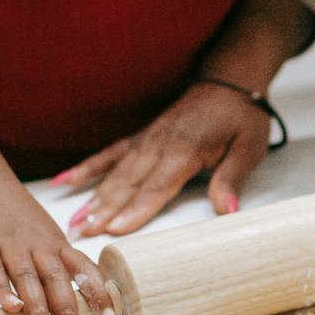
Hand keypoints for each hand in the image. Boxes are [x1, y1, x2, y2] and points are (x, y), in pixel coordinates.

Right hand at [0, 175, 113, 314]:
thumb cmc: (13, 214)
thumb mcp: (43, 235)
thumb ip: (54, 265)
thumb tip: (71, 304)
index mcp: (56, 244)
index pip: (85, 269)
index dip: (99, 294)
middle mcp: (38, 246)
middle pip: (58, 281)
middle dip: (69, 314)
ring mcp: (10, 246)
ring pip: (28, 280)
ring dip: (40, 310)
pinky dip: (2, 291)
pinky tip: (12, 309)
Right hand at [54, 82, 271, 237]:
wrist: (229, 81)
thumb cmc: (240, 117)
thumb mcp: (248, 149)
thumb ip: (231, 180)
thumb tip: (228, 211)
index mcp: (186, 150)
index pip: (157, 186)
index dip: (135, 209)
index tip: (115, 228)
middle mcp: (160, 145)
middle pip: (129, 184)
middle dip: (105, 210)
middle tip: (83, 233)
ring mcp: (147, 140)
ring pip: (116, 173)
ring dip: (94, 198)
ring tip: (74, 221)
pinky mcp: (142, 137)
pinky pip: (110, 154)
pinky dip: (88, 167)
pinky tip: (66, 180)